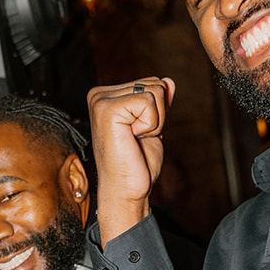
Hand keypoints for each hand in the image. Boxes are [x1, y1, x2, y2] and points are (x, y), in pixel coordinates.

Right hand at [87, 76, 174, 242]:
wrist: (126, 190)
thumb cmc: (136, 163)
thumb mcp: (153, 125)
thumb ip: (158, 103)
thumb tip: (169, 80)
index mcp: (107, 96)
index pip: (150, 83)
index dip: (157, 111)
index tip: (138, 133)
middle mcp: (100, 95)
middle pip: (154, 83)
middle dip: (157, 114)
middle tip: (137, 138)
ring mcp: (101, 101)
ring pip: (154, 91)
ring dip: (154, 121)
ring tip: (134, 139)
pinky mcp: (107, 109)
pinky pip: (148, 102)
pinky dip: (150, 124)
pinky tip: (133, 138)